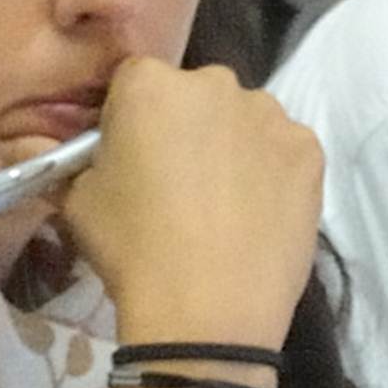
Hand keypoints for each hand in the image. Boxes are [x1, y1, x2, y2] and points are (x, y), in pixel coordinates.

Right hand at [60, 57, 321, 352]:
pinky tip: (259, 212)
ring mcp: (271, 116)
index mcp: (150, 84)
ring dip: (234, 145)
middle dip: (187, 126)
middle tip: (180, 182)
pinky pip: (284, 150)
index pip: (135, 81)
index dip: (130, 118)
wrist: (208, 305)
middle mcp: (216, 83)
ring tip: (224, 204)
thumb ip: (78, 160)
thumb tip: (82, 154)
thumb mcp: (76, 201)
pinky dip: (273, 171)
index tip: (133, 156)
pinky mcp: (310, 151)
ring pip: (246, 120)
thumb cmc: (132, 247)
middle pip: (197, 96)